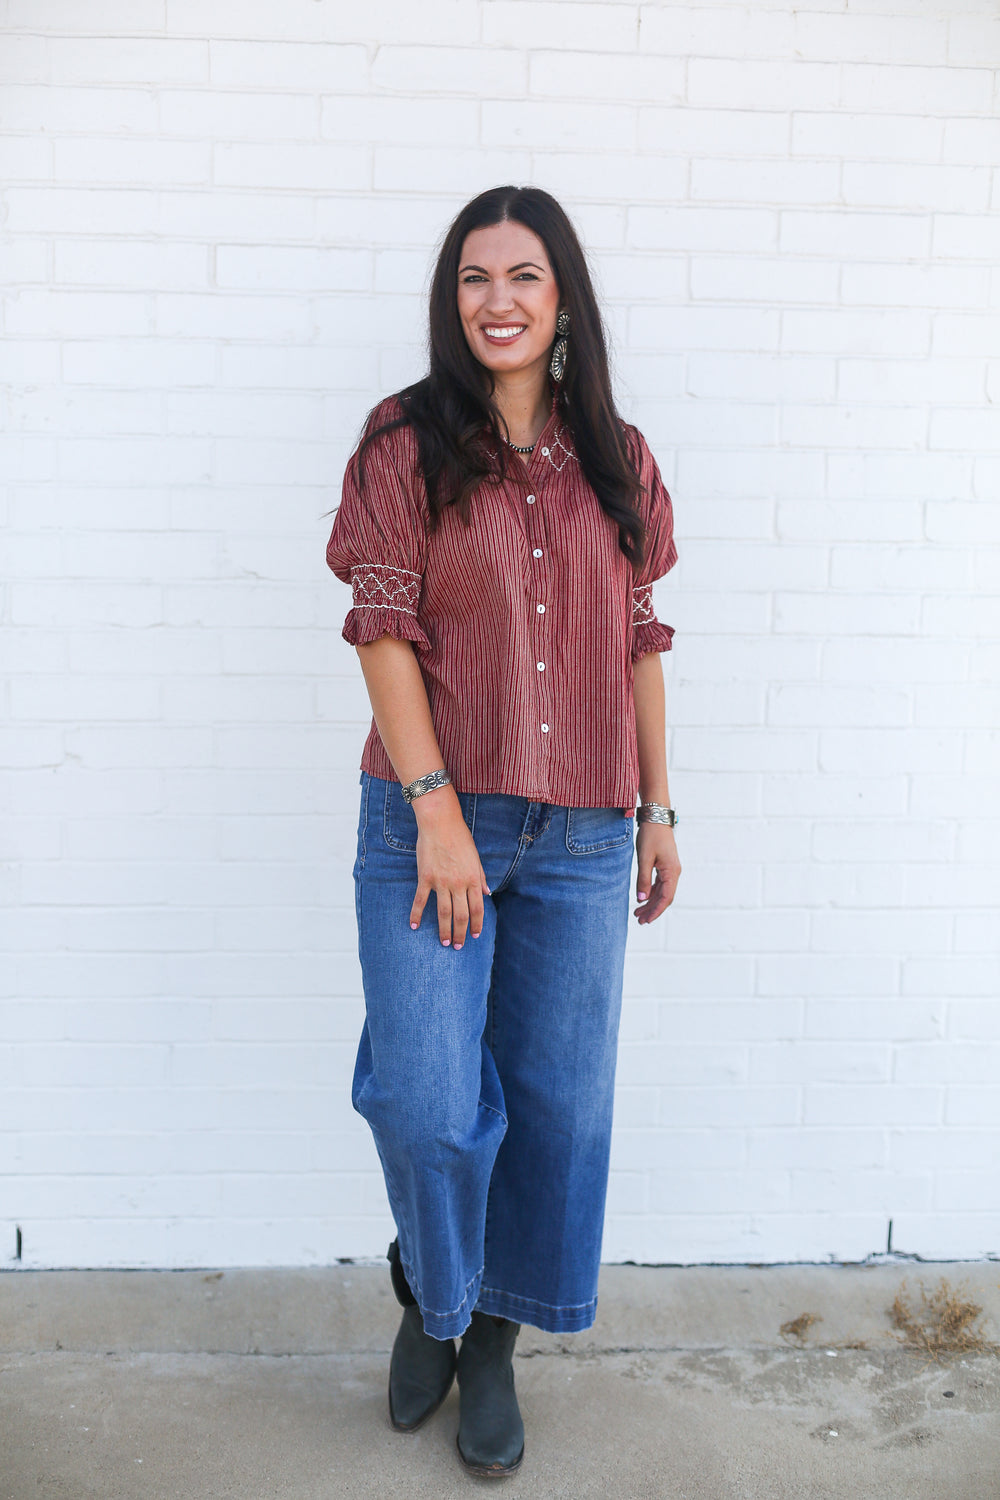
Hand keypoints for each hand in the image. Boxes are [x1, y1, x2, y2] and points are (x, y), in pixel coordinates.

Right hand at [408, 791, 489, 949]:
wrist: (440, 823)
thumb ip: (481, 877)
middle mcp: (458, 883)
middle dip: (460, 933)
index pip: (477, 908)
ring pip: (443, 912)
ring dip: (444, 930)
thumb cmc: (460, 837)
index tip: (475, 935)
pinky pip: (421, 900)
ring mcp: (441, 882)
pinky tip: (414, 926)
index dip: (477, 924)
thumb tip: (488, 893)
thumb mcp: (476, 857)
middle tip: (457, 946)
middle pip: (461, 915)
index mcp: (473, 879)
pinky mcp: (425, 878)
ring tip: (443, 942)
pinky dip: (417, 914)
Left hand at [633, 821, 680, 923]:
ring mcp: (670, 869)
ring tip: (638, 912)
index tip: (645, 920)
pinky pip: (660, 884)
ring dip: (651, 902)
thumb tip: (641, 899)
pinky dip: (651, 892)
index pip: (665, 898)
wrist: (656, 818)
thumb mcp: (644, 858)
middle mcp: (674, 872)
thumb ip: (643, 879)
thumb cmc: (650, 836)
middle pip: (664, 897)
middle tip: (639, 920)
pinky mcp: (665, 866)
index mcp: (672, 872)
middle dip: (652, 910)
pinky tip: (642, 898)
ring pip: (662, 892)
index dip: (655, 911)